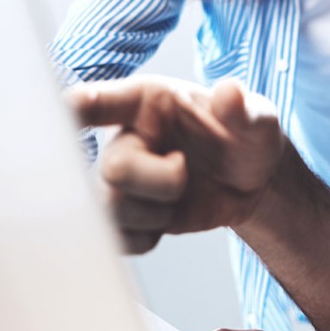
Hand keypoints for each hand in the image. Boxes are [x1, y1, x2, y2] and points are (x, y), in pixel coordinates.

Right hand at [68, 77, 284, 253]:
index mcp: (147, 102)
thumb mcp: (258, 119)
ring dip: (154, 213)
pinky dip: (146, 238)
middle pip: (112, 169)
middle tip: (185, 170)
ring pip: (110, 208)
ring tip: (180, 198)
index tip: (71, 108)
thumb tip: (229, 93)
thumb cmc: (247, 137)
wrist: (251, 182)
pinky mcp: (127, 214)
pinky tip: (168, 220)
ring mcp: (123, 179)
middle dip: (159, 182)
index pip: (101, 100)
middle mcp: (126, 137)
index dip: (80, 106)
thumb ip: (243, 109)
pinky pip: (117, 237)